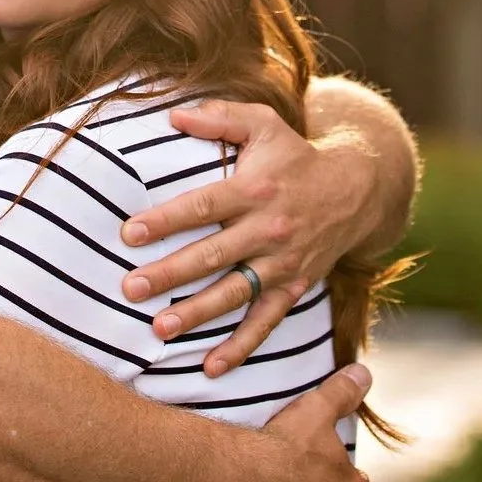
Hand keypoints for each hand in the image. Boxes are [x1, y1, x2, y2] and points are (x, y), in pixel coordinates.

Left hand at [119, 100, 375, 371]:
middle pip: (212, 255)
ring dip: (197, 314)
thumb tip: (173, 115)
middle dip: (170, 273)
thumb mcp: (263, 124)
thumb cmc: (295, 154)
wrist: (354, 191)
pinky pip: (265, 322)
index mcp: (254, 189)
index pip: (202, 206)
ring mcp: (281, 263)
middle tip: (130, 288)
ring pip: (234, 293)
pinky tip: (210, 367)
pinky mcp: (293, 287)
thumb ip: (219, 118)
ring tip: (159, 328)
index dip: (165, 221)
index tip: (128, 234)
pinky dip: (240, 347)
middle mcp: (267, 229)